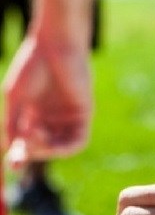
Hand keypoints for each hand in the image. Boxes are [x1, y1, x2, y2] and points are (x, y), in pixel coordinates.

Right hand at [2, 36, 91, 167]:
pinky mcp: (84, 115)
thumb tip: (11, 152)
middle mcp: (52, 118)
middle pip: (43, 148)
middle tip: (21, 148)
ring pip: (59, 147)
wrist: (54, 45)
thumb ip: (14, 125)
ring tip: (32, 134)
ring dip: (45, 149)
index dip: (20, 156)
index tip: (13, 168)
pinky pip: (77, 142)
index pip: (27, 143)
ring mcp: (68, 117)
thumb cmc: (32, 67)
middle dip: (31, 152)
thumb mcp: (16, 99)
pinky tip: (49, 141)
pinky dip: (63, 147)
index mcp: (33, 113)